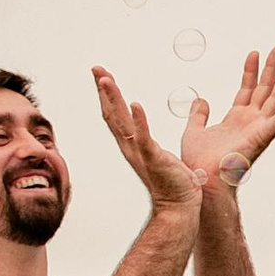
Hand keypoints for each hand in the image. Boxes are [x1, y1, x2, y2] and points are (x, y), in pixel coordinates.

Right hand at [94, 68, 203, 212]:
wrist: (178, 207)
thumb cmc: (173, 182)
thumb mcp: (158, 153)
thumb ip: (150, 141)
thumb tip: (153, 136)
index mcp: (132, 144)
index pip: (114, 115)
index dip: (107, 95)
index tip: (102, 75)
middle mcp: (130, 147)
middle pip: (111, 114)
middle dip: (104, 90)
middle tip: (96, 68)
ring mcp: (140, 153)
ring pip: (121, 122)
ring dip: (113, 100)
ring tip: (106, 80)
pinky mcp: (154, 159)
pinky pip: (144, 137)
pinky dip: (139, 120)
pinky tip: (135, 104)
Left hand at [182, 43, 274, 187]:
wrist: (202, 178)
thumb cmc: (198, 162)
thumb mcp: (194, 131)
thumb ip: (198, 115)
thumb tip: (201, 100)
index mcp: (237, 119)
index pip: (248, 89)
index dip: (251, 71)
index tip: (254, 53)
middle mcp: (251, 122)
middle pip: (265, 89)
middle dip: (272, 67)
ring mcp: (258, 129)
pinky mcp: (262, 138)